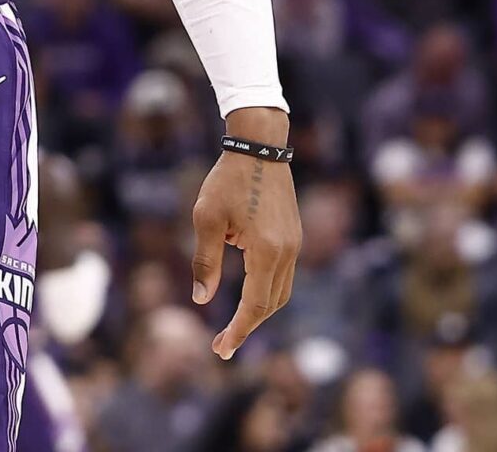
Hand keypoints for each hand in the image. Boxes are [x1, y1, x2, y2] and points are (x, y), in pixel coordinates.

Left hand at [191, 109, 300, 360]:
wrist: (259, 146)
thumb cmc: (228, 180)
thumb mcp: (207, 219)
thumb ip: (205, 261)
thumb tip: (202, 299)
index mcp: (267, 251)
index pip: (255, 306)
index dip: (238, 331)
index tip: (220, 349)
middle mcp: (288, 252)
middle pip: (271, 305)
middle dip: (248, 326)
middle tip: (222, 343)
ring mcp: (295, 243)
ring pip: (280, 292)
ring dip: (258, 310)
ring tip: (233, 323)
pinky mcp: (294, 235)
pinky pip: (283, 274)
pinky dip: (266, 290)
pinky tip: (246, 292)